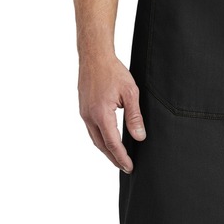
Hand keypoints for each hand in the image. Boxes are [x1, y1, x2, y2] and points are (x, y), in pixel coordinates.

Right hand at [78, 53, 145, 172]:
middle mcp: (89, 116)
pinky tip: (108, 139)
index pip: (112, 143)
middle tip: (125, 167)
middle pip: (101, 145)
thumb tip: (139, 137)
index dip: (121, 157)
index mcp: (101, 114)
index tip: (130, 167)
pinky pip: (92, 130)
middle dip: (113, 158)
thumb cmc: (113, 71)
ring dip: (106, 150)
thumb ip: (134, 116)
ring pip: (95, 138)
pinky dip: (101, 139)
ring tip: (118, 157)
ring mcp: (84, 113)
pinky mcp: (83, 108)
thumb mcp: (130, 92)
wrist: (94, 56)